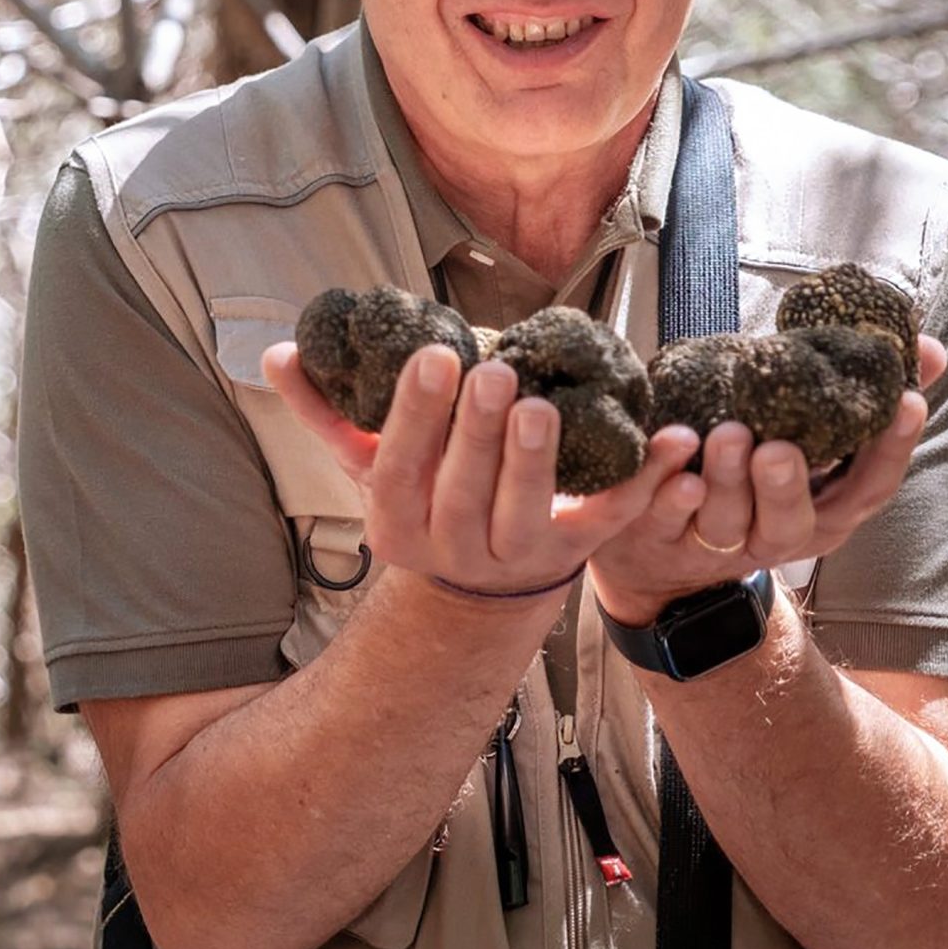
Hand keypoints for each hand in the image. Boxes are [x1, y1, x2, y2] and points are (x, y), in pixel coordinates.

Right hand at [264, 341, 700, 602]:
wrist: (473, 595)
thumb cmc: (418, 503)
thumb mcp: (365, 466)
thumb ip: (323, 411)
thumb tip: (277, 353)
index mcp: (396, 523)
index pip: (400, 469)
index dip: (416, 417)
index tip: (435, 357)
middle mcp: (452, 548)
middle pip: (462, 492)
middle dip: (476, 434)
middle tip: (493, 373)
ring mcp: (517, 557)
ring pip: (525, 514)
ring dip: (536, 461)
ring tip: (541, 405)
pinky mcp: (575, 555)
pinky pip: (611, 521)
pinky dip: (645, 484)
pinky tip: (670, 439)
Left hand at [589, 335, 946, 626]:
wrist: (661, 546)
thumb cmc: (752, 475)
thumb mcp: (811, 437)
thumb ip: (865, 397)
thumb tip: (930, 349)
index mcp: (824, 512)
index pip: (870, 488)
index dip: (891, 449)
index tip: (905, 401)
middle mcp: (777, 536)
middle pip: (791, 521)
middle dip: (786, 486)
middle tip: (777, 448)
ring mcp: (717, 544)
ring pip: (724, 521)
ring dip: (727, 480)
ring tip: (726, 434)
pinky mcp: (660, 539)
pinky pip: (662, 517)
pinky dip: (666, 489)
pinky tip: (672, 453)